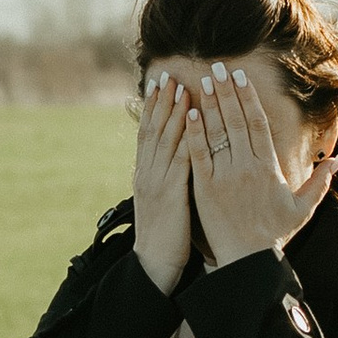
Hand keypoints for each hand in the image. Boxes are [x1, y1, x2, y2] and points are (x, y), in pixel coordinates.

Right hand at [132, 70, 195, 291]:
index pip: (147, 133)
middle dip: (161, 100)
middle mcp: (147, 172)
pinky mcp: (171, 192)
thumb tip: (174, 161)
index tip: (159, 83)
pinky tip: (193, 118)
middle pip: (153, 128)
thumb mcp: (161, 201)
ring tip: (180, 86)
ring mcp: (156, 181)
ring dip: (173, 110)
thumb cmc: (164, 235)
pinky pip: (179, 158)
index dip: (152, 107)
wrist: (154, 264)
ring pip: (165, 138)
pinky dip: (186, 135)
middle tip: (167, 73)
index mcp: (144, 173)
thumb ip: (165, 178)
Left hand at [188, 63, 337, 269]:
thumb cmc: (274, 236)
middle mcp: (247, 167)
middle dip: (227, 91)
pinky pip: (199, 155)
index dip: (248, 97)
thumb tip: (337, 159)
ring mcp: (225, 177)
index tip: (241, 76)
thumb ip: (320, 182)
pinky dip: (194, 133)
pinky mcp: (205, 189)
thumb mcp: (302, 209)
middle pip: (237, 120)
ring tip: (203, 80)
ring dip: (210, 103)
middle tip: (217, 66)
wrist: (248, 262)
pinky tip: (189, 112)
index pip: (258, 123)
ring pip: (218, 132)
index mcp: (269, 167)